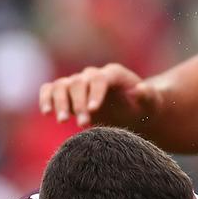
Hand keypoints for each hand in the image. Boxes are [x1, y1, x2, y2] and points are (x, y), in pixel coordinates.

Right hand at [38, 63, 156, 127]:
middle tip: (85, 125)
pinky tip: (47, 112)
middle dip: (79, 103)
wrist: (133, 110)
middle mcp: (93, 75)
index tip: (94, 110)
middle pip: (79, 82)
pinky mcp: (67, 92)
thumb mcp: (152, 104)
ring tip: (64, 121)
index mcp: (114, 74)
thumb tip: (141, 88)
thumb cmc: (144, 107)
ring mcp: (79, 82)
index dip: (95, 93)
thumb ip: (148, 96)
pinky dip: (46, 98)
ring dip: (60, 102)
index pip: (100, 78)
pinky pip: (50, 89)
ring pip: (62, 85)